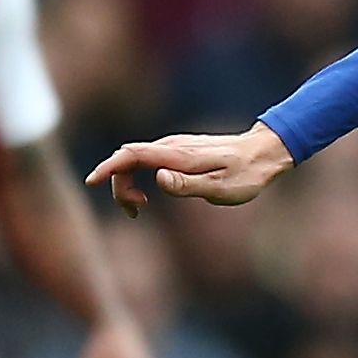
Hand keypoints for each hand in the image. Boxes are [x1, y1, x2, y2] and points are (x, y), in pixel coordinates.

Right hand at [88, 122, 291, 211]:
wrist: (265, 152)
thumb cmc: (247, 174)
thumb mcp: (222, 188)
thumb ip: (189, 185)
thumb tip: (158, 179)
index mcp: (179, 155)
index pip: (132, 155)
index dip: (108, 168)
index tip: (91, 181)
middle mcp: (172, 146)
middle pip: (127, 158)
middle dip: (118, 184)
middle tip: (136, 211)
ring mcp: (174, 146)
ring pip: (135, 160)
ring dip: (127, 183)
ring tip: (141, 207)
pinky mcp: (178, 151)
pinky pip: (146, 160)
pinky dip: (137, 177)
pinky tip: (148, 194)